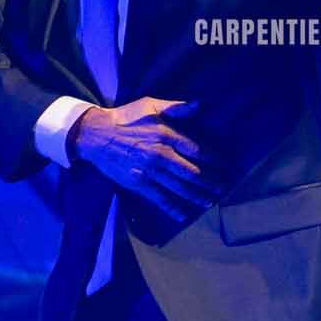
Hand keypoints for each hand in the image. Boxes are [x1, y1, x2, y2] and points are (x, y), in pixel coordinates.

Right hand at [71, 97, 222, 220]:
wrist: (96, 135)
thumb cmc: (125, 117)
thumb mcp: (150, 105)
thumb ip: (176, 107)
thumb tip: (199, 104)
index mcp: (166, 135)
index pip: (196, 149)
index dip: (213, 158)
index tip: (224, 163)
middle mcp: (161, 155)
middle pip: (192, 172)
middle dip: (209, 181)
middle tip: (222, 188)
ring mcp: (150, 171)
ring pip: (179, 187)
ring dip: (197, 196)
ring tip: (210, 201)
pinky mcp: (138, 183)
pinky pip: (159, 198)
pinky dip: (172, 208)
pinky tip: (182, 215)